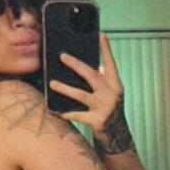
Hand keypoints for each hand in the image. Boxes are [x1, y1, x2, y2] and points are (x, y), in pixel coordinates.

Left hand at [48, 33, 131, 150]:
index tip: (101, 34)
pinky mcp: (98, 121)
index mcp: (116, 85)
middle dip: (76, 64)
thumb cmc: (109, 110)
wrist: (117, 136)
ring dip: (65, 88)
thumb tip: (85, 66)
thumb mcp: (109, 94)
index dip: (106, 49)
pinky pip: (78, 115)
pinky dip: (66, 113)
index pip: (110, 64)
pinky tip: (55, 110)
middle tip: (62, 56)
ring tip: (52, 83)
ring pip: (81, 95)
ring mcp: (105, 108)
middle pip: (91, 76)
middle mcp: (112, 95)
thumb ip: (101, 80)